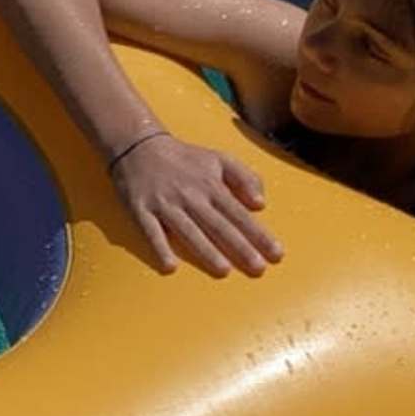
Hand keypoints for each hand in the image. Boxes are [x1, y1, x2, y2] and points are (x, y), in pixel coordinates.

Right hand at [112, 130, 279, 277]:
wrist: (137, 145)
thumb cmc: (184, 157)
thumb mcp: (218, 158)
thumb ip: (244, 177)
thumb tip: (260, 203)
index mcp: (211, 185)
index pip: (239, 214)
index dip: (259, 235)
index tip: (276, 254)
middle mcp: (190, 196)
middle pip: (219, 225)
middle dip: (240, 247)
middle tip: (258, 269)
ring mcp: (165, 204)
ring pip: (189, 230)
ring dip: (206, 251)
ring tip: (223, 270)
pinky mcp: (141, 209)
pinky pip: (151, 232)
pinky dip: (160, 248)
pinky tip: (170, 266)